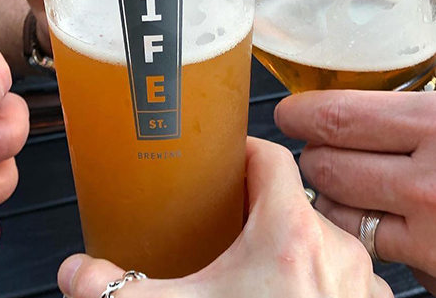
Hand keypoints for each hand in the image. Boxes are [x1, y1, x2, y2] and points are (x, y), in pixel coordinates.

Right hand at [58, 138, 391, 297]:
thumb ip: (120, 291)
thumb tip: (76, 273)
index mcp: (289, 233)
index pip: (270, 158)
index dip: (242, 152)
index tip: (223, 158)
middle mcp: (335, 248)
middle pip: (292, 202)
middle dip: (256, 211)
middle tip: (224, 225)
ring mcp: (360, 280)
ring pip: (320, 238)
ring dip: (290, 246)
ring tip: (255, 266)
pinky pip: (345, 276)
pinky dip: (318, 279)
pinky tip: (289, 297)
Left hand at [275, 41, 435, 297]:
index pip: (340, 117)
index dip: (301, 113)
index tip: (291, 111)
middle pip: (328, 167)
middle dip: (314, 154)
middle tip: (322, 145)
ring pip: (342, 215)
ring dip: (335, 195)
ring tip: (353, 180)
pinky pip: (380, 250)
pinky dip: (372, 232)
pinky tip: (392, 216)